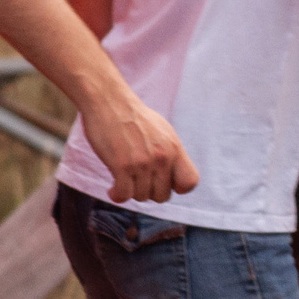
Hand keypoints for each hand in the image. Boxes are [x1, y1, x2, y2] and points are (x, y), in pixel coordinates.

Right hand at [81, 92, 198, 203]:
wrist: (108, 101)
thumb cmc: (133, 116)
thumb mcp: (162, 130)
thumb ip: (170, 152)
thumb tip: (175, 176)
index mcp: (174, 148)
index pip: (190, 182)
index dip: (177, 187)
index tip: (162, 181)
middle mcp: (162, 157)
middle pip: (162, 196)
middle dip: (149, 191)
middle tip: (137, 181)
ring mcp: (142, 162)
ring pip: (141, 197)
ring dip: (131, 191)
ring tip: (124, 179)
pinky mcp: (122, 166)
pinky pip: (124, 195)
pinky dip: (117, 195)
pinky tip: (113, 188)